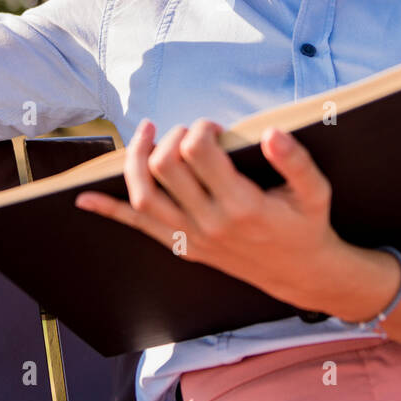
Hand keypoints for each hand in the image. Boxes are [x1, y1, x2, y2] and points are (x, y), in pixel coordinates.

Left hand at [74, 117, 345, 310]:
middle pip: (164, 168)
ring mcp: (192, 238)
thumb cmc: (306, 224)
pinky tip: (85, 200)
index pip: (198, 153)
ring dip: (136, 159)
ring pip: (143, 195)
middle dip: (169, 138)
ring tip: (144, 135)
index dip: (200, 129)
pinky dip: (110, 211)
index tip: (213, 127)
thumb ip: (295, 160)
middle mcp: (210, 223)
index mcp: (242, 206)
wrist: (301, 273)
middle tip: (188, 131)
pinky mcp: (183, 246)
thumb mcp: (315, 190)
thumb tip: (270, 133)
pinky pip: (138, 227)